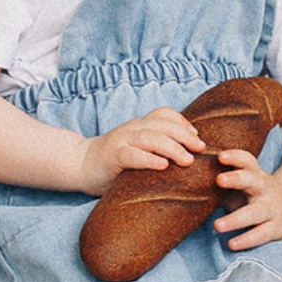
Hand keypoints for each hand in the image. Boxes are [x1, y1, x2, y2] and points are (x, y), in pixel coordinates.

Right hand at [83, 107, 201, 195]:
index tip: (198, 138)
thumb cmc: (115, 161)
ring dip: (172, 148)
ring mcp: (121, 141)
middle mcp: (132, 129)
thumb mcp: (138, 148)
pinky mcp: (112, 156)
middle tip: (201, 150)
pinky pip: (132, 155)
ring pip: (150, 138)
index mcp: (140, 125)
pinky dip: (149, 159)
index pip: (164, 115)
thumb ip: (157, 147)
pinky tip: (162, 166)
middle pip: (162, 125)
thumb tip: (189, 156)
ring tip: (187, 160)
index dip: (183, 123)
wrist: (80, 165)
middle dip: (184, 136)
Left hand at [214, 149, 281, 250]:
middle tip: (219, 180)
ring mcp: (272, 208)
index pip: (247, 161)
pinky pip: (261, 234)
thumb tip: (187, 184)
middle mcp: (264, 188)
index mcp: (255, 175)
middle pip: (252, 180)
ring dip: (235, 219)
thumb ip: (224, 184)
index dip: (235, 157)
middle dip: (236, 179)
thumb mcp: (246, 184)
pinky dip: (246, 239)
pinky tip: (231, 243)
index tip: (220, 156)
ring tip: (217, 226)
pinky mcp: (276, 227)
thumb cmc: (259, 195)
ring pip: (255, 212)